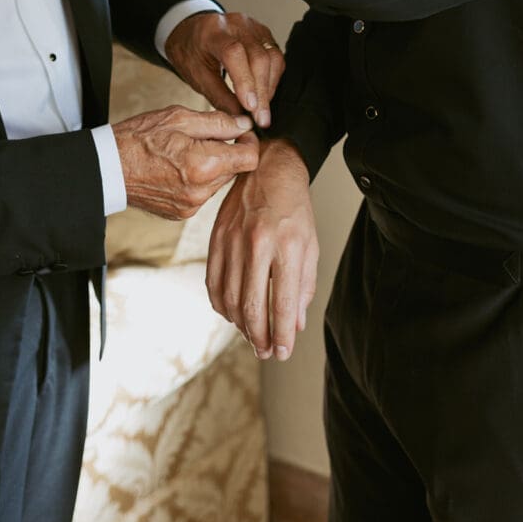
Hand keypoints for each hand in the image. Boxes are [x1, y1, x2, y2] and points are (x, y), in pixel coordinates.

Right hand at [113, 106, 258, 219]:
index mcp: (204, 165)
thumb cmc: (138, 139)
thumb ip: (218, 122)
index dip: (248, 141)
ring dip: (213, 166)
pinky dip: (198, 180)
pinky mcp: (182, 214)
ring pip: (219, 182)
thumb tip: (244, 124)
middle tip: (205, 137)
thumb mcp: (179, 118)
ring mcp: (191, 206)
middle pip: (235, 170)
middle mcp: (201, 191)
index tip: (238, 131)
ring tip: (186, 152)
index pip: (250, 158)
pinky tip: (178, 168)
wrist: (107, 168)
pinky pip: (203, 194)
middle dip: (227, 152)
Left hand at [165, 12, 284, 128]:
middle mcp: (236, 24)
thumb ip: (219, 96)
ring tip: (262, 110)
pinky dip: (272, 78)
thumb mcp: (196, 76)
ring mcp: (253, 27)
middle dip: (262, 92)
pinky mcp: (263, 33)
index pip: (234, 53)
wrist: (191, 32)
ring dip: (269, 87)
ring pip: (272, 57)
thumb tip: (240, 118)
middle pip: (259, 56)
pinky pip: (275, 56)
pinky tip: (265, 94)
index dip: (244, 81)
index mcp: (212, 32)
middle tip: (260, 118)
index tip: (250, 107)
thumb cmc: (191, 52)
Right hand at [206, 137, 317, 360]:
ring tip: (252, 337)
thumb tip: (296, 324)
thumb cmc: (293, 208)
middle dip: (259, 337)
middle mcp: (257, 245)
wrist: (266, 168)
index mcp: (286, 246)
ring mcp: (232, 241)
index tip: (283, 352)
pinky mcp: (216, 239)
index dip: (283, 335)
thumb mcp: (310, 245)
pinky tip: (232, 314)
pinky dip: (221, 305)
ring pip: (230, 299)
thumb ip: (303, 285)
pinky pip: (213, 283)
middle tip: (266, 353)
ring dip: (240, 326)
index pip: (283, 303)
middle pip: (252, 306)